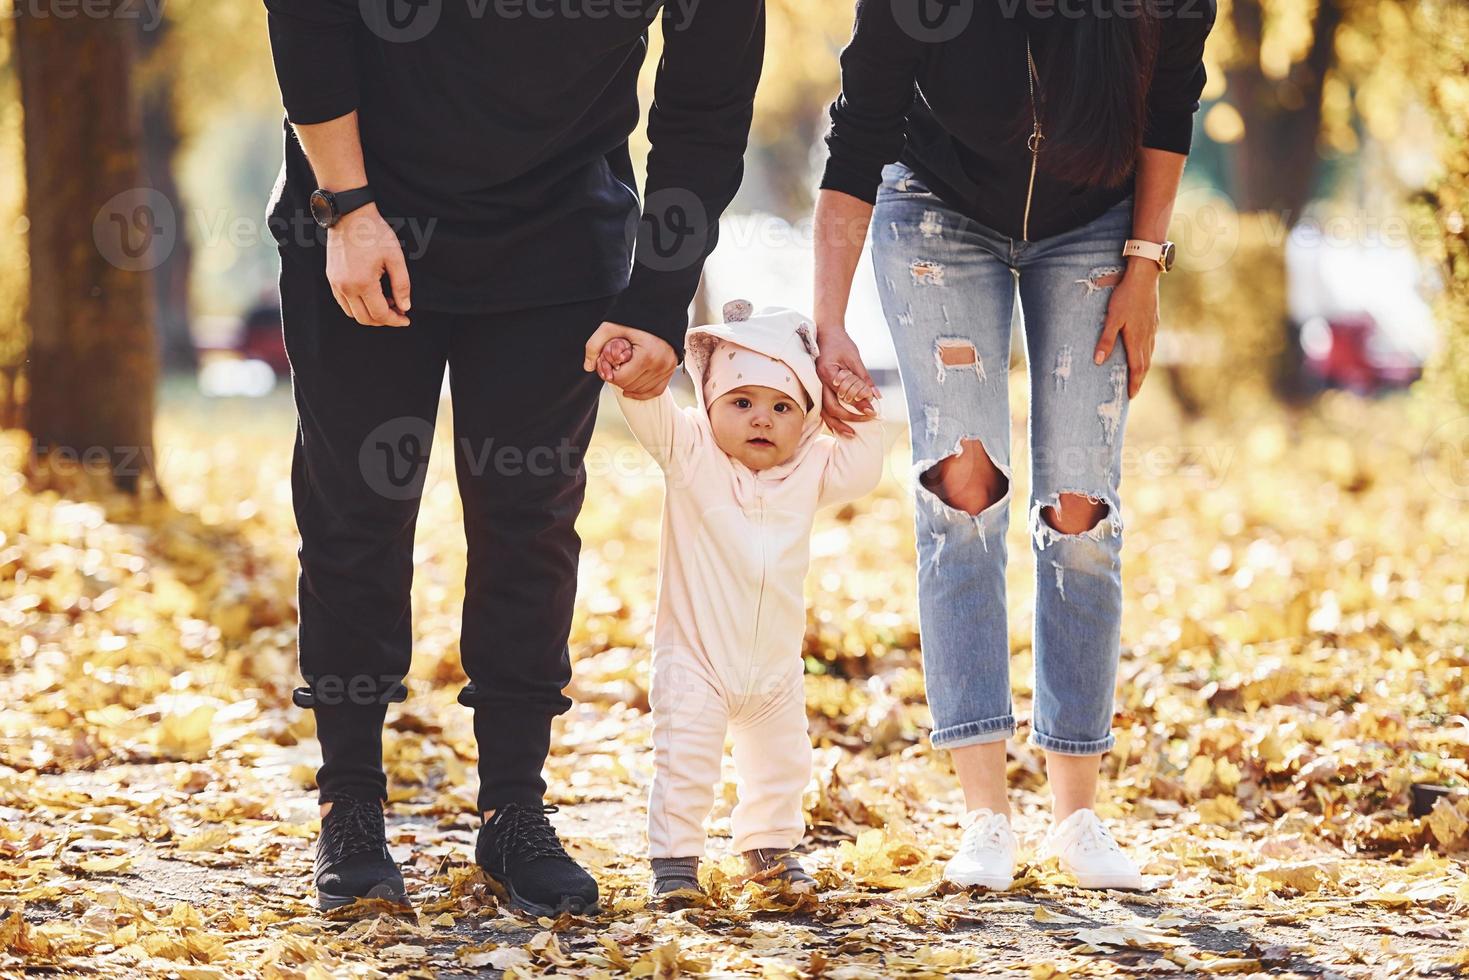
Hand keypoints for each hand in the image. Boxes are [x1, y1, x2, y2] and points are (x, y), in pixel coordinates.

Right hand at [325, 203, 411, 326]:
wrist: (350, 215)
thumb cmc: (374, 234)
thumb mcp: (395, 258)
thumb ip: (401, 285)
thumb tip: (405, 307)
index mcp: (362, 283)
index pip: (380, 314)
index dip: (395, 320)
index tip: (406, 319)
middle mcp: (345, 287)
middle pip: (365, 319)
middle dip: (383, 320)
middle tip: (398, 311)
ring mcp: (335, 283)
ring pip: (352, 313)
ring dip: (370, 314)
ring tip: (386, 302)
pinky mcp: (331, 278)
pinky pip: (343, 302)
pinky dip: (357, 306)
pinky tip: (371, 296)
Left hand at [583, 322, 677, 398]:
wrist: (659, 306)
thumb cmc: (634, 316)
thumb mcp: (610, 327)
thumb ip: (594, 345)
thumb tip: (588, 367)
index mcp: (646, 356)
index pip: (622, 379)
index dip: (610, 374)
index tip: (607, 364)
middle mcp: (660, 364)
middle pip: (631, 386)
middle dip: (619, 379)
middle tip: (614, 366)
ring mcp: (667, 367)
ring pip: (642, 390)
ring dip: (630, 385)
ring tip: (624, 370)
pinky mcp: (671, 368)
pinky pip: (657, 390)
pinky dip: (643, 392)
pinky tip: (631, 391)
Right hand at [815, 326, 878, 436]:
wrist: (825, 332)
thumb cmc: (840, 342)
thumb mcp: (855, 358)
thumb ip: (864, 379)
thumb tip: (876, 397)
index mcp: (827, 372)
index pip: (843, 396)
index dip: (858, 407)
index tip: (872, 412)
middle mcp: (817, 381)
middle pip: (830, 409)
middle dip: (847, 419)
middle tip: (864, 422)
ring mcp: (814, 385)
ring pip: (823, 411)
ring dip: (836, 424)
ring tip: (850, 433)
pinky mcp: (816, 387)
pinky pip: (821, 407)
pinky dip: (830, 417)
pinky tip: (840, 425)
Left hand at [1094, 262, 1158, 398]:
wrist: (1144, 276)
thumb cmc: (1125, 296)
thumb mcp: (1112, 318)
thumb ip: (1106, 340)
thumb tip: (1098, 361)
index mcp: (1136, 339)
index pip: (1136, 368)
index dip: (1134, 383)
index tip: (1130, 396)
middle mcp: (1147, 336)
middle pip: (1145, 364)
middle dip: (1139, 380)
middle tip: (1133, 392)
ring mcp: (1152, 328)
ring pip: (1149, 354)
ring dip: (1144, 368)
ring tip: (1137, 377)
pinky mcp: (1153, 320)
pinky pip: (1151, 343)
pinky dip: (1147, 354)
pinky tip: (1143, 352)